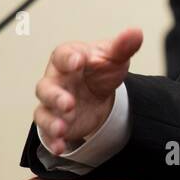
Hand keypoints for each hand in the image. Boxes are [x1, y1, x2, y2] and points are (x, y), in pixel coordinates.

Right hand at [33, 27, 142, 155]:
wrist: (101, 91)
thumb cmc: (101, 68)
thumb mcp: (115, 57)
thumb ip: (123, 46)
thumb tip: (136, 32)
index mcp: (69, 58)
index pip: (63, 55)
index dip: (69, 58)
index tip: (78, 61)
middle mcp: (56, 80)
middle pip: (46, 87)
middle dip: (55, 96)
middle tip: (69, 104)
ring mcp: (53, 103)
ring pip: (44, 111)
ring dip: (51, 121)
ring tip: (62, 128)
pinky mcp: (57, 122)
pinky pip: (48, 132)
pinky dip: (53, 140)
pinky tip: (60, 147)